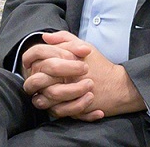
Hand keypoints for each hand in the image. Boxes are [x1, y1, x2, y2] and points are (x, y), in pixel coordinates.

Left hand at [24, 32, 144, 120]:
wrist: (118, 87)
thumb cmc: (100, 65)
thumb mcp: (84, 46)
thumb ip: (64, 38)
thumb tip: (45, 37)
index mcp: (66, 59)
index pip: (39, 57)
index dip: (31, 59)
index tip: (31, 63)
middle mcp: (66, 77)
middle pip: (38, 80)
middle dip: (33, 80)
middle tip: (34, 80)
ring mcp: (69, 95)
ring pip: (44, 99)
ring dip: (41, 97)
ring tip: (42, 93)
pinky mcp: (74, 110)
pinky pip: (56, 112)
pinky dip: (52, 109)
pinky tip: (53, 104)